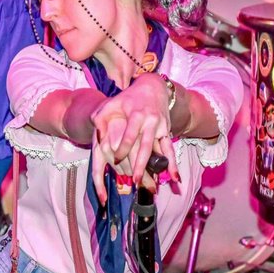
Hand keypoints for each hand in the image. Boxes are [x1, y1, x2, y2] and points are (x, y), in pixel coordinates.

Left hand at [91, 75, 178, 199]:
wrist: (153, 87)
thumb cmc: (128, 98)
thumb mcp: (112, 103)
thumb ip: (101, 118)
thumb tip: (97, 135)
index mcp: (136, 115)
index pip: (129, 136)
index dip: (123, 149)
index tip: (116, 160)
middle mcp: (151, 121)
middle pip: (146, 146)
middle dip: (141, 164)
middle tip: (135, 181)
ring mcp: (161, 127)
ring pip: (161, 150)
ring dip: (160, 167)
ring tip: (157, 185)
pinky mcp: (167, 131)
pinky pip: (170, 150)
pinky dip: (173, 164)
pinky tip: (176, 178)